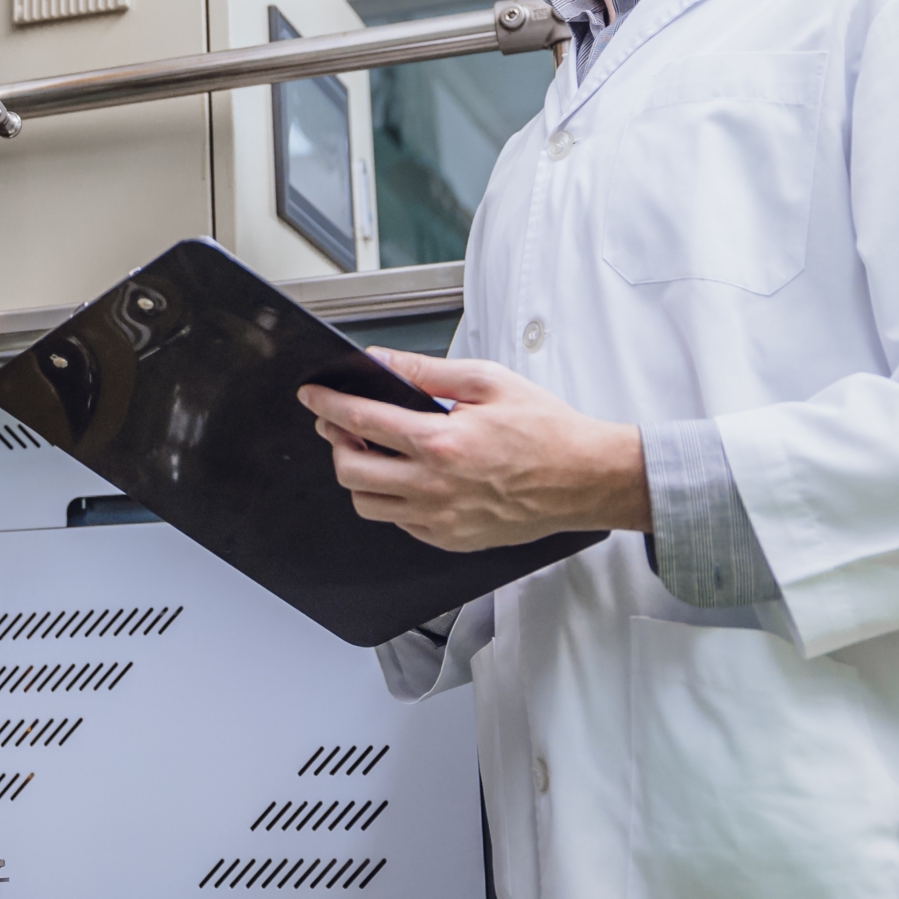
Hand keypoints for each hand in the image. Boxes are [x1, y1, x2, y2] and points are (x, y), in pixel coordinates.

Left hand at [297, 349, 650, 550]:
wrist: (585, 479)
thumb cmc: (547, 431)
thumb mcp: (487, 382)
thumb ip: (425, 371)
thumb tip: (382, 360)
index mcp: (441, 443)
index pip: (361, 420)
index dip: (327, 403)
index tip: (313, 395)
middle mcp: (435, 487)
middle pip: (350, 469)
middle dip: (335, 440)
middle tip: (341, 422)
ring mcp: (441, 519)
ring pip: (367, 504)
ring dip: (358, 474)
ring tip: (371, 450)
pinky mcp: (451, 539)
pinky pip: (398, 524)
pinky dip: (390, 499)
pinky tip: (406, 476)